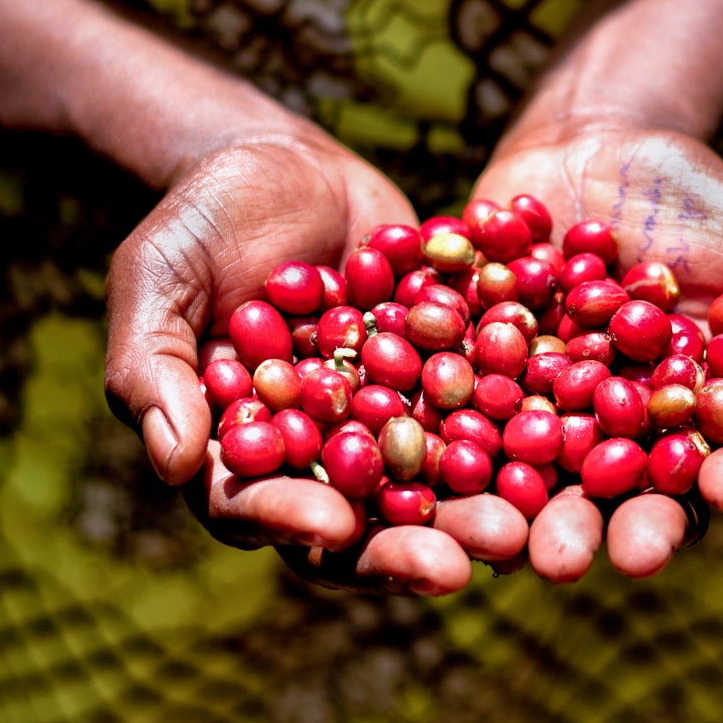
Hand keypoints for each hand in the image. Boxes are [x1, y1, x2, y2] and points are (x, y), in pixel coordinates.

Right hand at [104, 128, 528, 593]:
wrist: (283, 157)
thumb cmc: (196, 220)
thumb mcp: (156, 280)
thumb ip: (155, 369)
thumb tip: (174, 466)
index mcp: (236, 453)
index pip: (254, 507)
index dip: (291, 521)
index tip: (332, 525)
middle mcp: (316, 457)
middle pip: (358, 524)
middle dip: (409, 548)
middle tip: (462, 565)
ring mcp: (388, 424)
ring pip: (434, 488)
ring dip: (478, 514)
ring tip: (524, 530)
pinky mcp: (446, 382)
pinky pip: (490, 417)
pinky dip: (525, 436)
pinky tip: (568, 446)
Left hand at [472, 120, 722, 582]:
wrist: (600, 139)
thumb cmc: (706, 203)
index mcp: (691, 430)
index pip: (716, 472)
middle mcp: (610, 439)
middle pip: (607, 501)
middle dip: (593, 532)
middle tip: (579, 559)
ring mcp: (534, 411)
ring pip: (519, 477)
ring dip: (508, 516)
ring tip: (503, 544)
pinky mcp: (467, 374)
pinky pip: (447, 406)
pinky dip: (439, 429)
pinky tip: (430, 451)